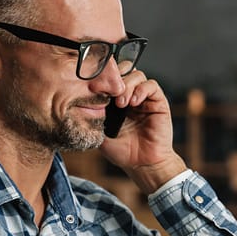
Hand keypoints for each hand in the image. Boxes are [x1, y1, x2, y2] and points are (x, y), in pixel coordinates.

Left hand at [99, 70, 185, 193]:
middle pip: (124, 71)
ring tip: (121, 103)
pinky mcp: (158, 102)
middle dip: (114, 78)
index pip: (110, 78)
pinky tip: (133, 103)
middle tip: (106, 92)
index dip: (102, 78)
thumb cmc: (123, 152)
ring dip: (127, 85)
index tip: (92, 87)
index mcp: (116, 101)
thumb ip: (91, 118)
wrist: (143, 164)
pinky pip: (151, 85)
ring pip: (137, 75)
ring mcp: (145, 98)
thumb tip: (79, 102)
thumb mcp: (100, 133)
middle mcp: (131, 96)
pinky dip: (141, 90)